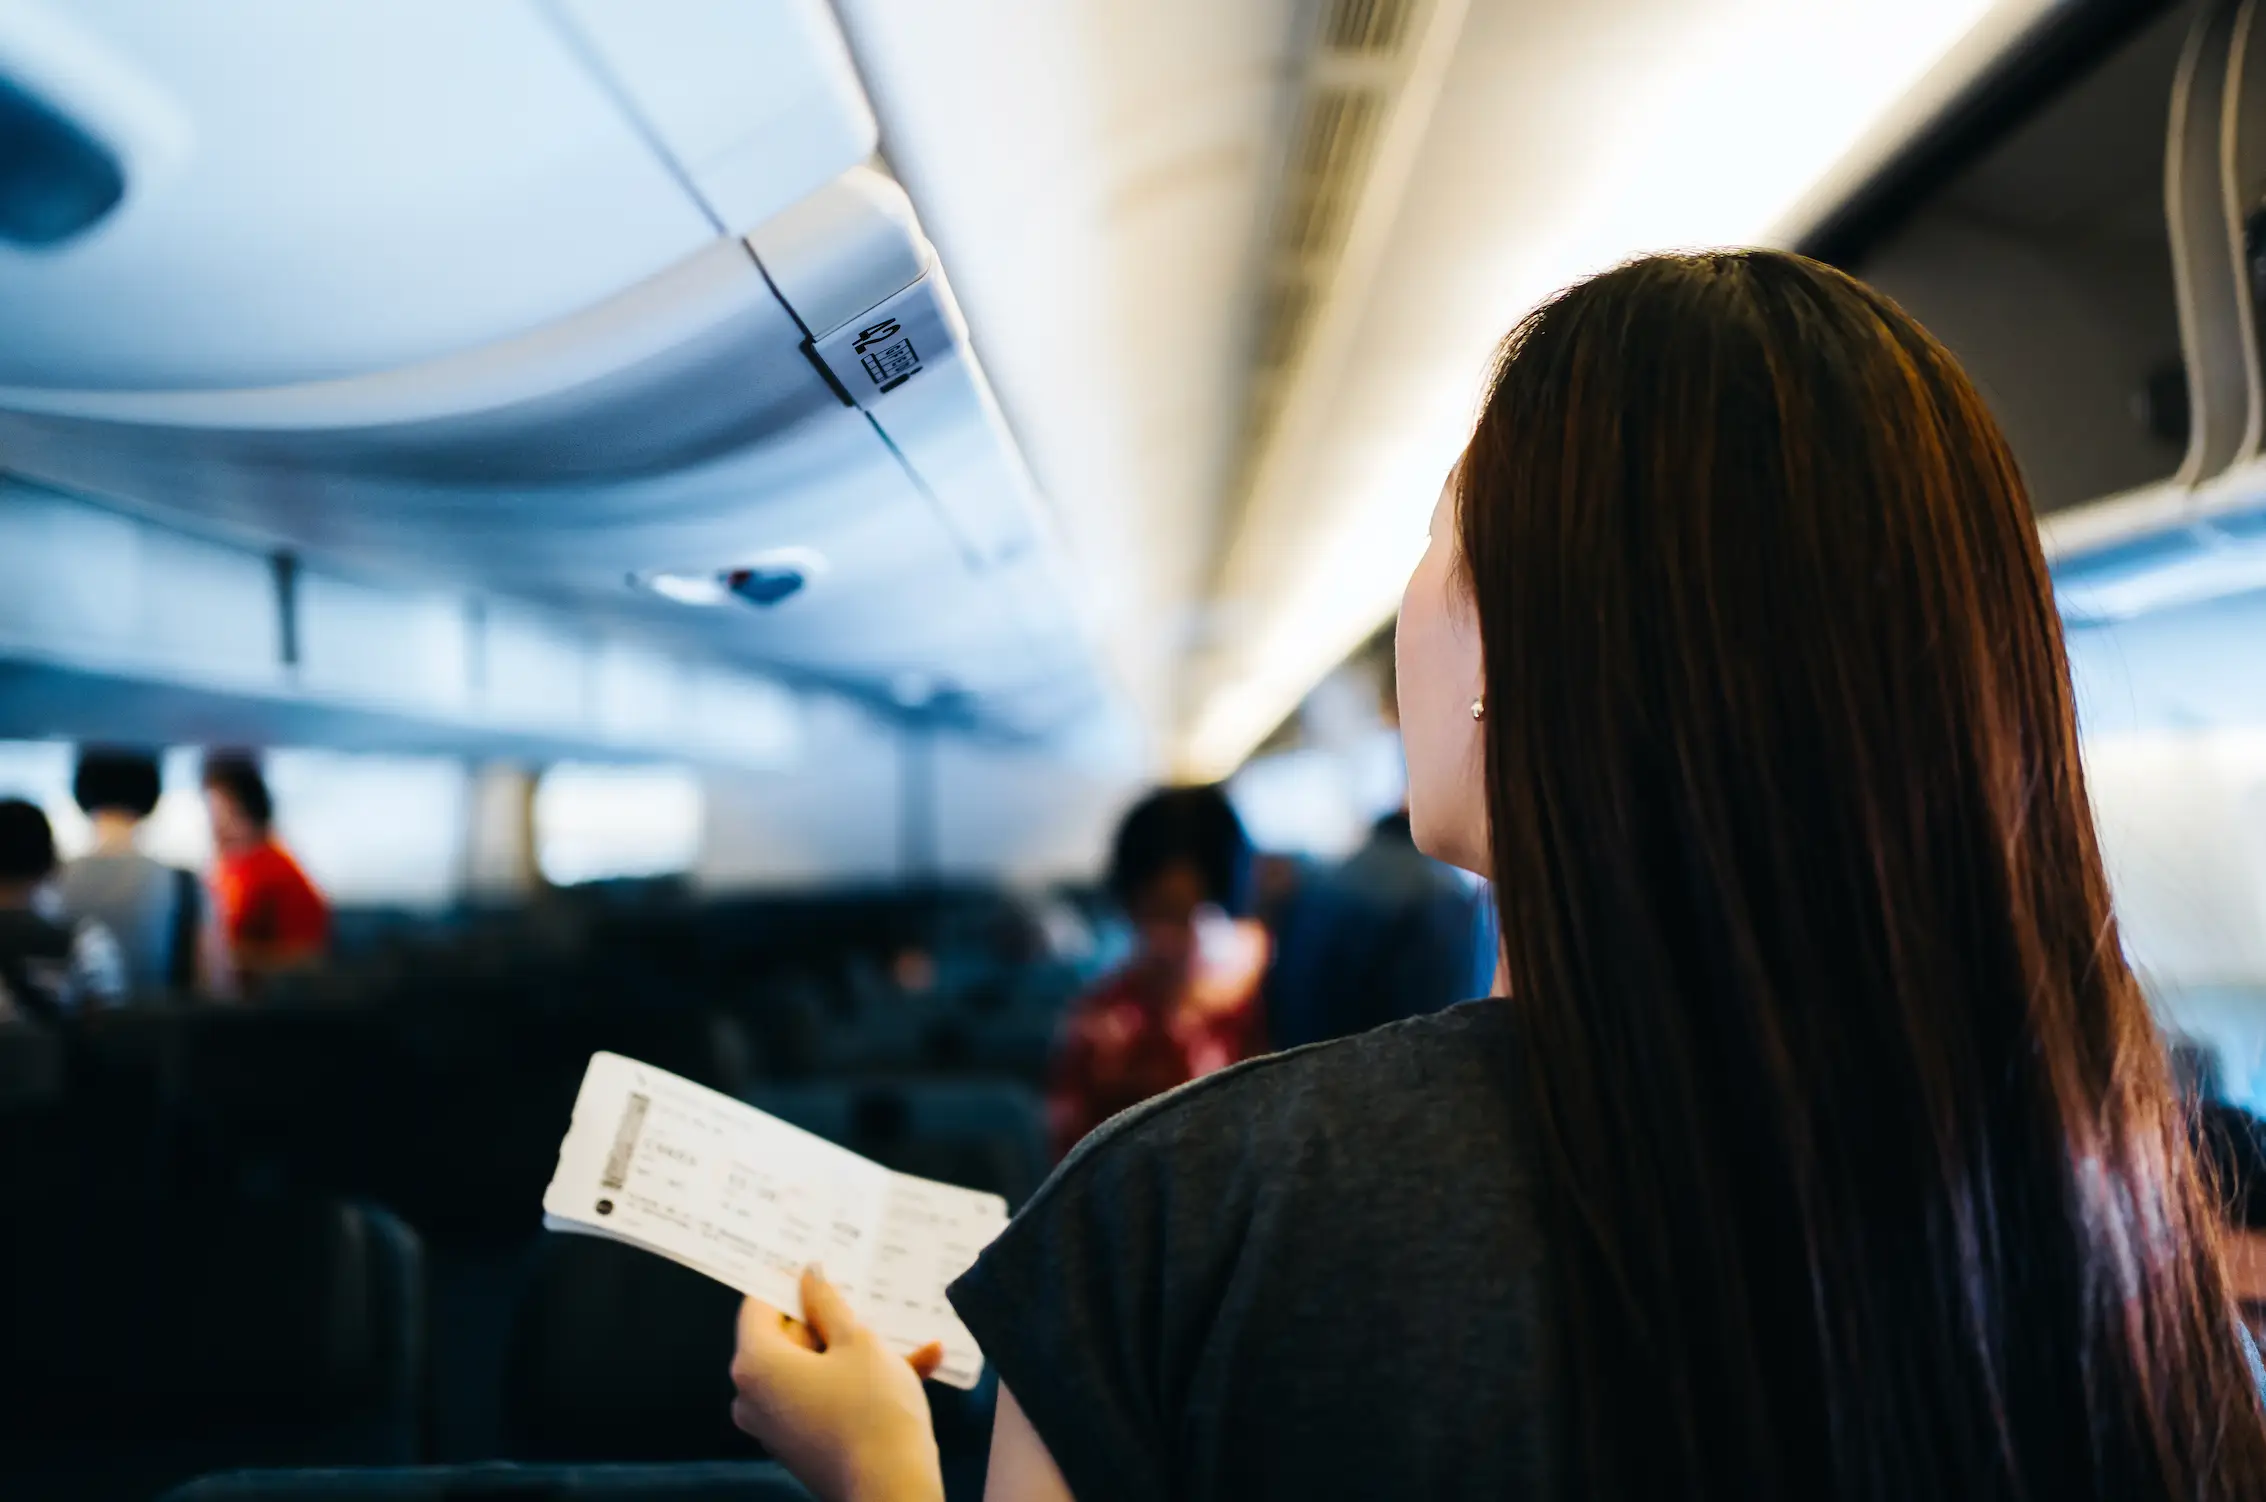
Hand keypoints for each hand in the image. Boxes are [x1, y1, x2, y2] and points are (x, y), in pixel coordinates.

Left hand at [730, 1265, 946, 1501]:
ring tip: (908, 1340)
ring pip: (815, 1369)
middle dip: (832, 1322)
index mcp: (756, 1364)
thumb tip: (809, 1275)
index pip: (758, 1305)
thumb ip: (829, 1303)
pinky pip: (825, 1399)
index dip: (790, 1282)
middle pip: (787, 1339)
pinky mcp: (800, 1445)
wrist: (891, 1491)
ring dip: (858, 1353)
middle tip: (867, 1304)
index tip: (820, 1266)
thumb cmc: (873, 1411)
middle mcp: (753, 1396)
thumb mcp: (858, 1342)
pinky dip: (861, 1384)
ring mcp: (775, 1425)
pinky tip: (919, 1365)